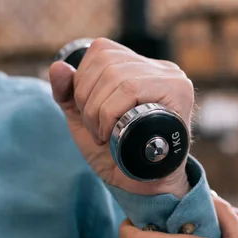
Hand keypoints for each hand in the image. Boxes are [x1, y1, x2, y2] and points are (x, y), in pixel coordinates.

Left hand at [49, 38, 192, 196]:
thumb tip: (58, 66)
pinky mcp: (178, 93)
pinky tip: (112, 134)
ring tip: (104, 134)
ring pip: (118, 75)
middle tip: (95, 129)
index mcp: (142, 68)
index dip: (83, 79)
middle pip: (107, 62)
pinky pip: (131, 88)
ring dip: (98, 110)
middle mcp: (161, 68)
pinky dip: (111, 113)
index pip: (103, 50)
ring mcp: (173, 79)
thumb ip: (67, 95)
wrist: (146, 187)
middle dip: (88, 99)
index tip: (86, 112)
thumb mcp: (84, 121)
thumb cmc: (119, 153)